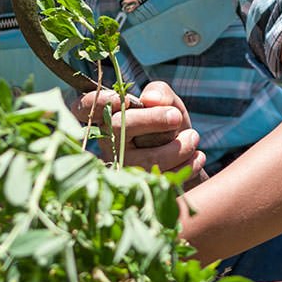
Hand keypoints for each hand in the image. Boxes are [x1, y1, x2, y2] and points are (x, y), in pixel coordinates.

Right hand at [77, 80, 206, 184]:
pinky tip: (197, 157)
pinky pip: (165, 176)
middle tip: (176, 117)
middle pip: (118, 126)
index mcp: (109, 117)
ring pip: (147, 157)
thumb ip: (160, 92)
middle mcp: (109, 143)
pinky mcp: (142, 188)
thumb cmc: (169, 125)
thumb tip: (150, 99)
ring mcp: (123, 168)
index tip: (121, 99)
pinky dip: (188, 164)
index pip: (84, 107)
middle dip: (152, 119)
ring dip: (179, 146)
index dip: (94, 102)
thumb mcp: (167, 102)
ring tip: (194, 137)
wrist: (187, 159)